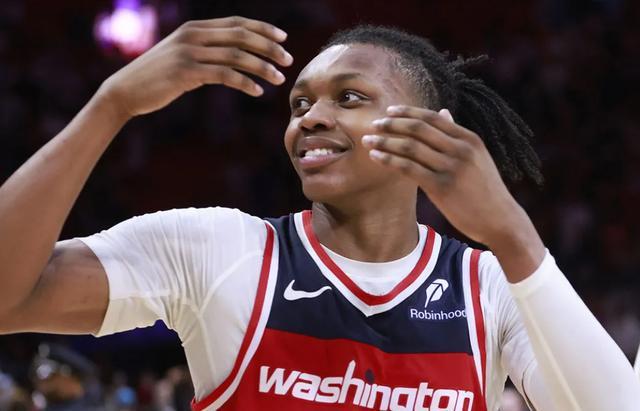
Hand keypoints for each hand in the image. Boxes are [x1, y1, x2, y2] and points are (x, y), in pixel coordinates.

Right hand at [99, 16, 292, 118]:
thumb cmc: (157, 77)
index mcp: (195, 27)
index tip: (283, 39)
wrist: (125, 90)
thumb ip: (206, 52)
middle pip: (241, 36)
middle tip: (288, 60)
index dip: (262, 28)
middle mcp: (193, 35)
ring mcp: (189, 52)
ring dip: (262, 67)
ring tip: (279, 79)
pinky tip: (257, 92)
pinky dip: (245, 83)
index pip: (236, 22)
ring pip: (237, 56)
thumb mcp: (182, 56)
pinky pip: (225, 75)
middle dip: (269, 47)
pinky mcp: (187, 72)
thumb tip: (234, 58)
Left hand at [362, 105, 528, 248]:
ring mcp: (451, 168)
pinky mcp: (441, 187)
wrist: (501, 220)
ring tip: (368, 140)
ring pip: (410, 147)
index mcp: (469, 139)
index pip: (432, 117)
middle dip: (392, 124)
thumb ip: (457, 137)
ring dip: (385, 141)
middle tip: (372, 124)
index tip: (388, 111)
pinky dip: (389, 160)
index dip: (408, 112)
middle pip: (418, 128)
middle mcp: (461, 149)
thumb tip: (444, 112)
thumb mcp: (477, 158)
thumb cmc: (485, 190)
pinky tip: (376, 157)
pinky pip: (409, 168)